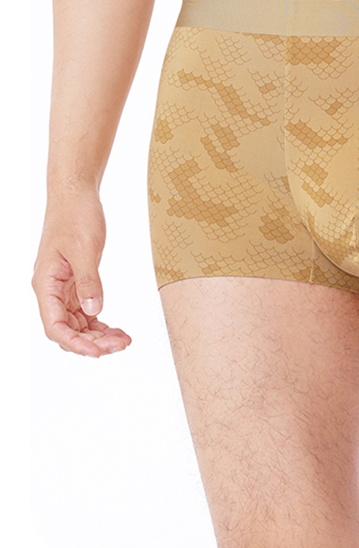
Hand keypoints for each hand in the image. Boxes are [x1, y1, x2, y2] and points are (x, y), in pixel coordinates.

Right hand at [32, 186, 131, 356]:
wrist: (76, 195)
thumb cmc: (76, 216)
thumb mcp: (85, 249)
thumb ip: (89, 281)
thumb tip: (95, 312)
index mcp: (45, 284)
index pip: (54, 327)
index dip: (75, 343)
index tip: (99, 352)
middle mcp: (50, 290)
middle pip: (67, 330)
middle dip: (92, 342)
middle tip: (121, 344)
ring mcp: (63, 288)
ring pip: (77, 324)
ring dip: (98, 335)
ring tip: (124, 340)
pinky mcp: (76, 283)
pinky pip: (85, 312)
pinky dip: (99, 322)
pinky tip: (116, 329)